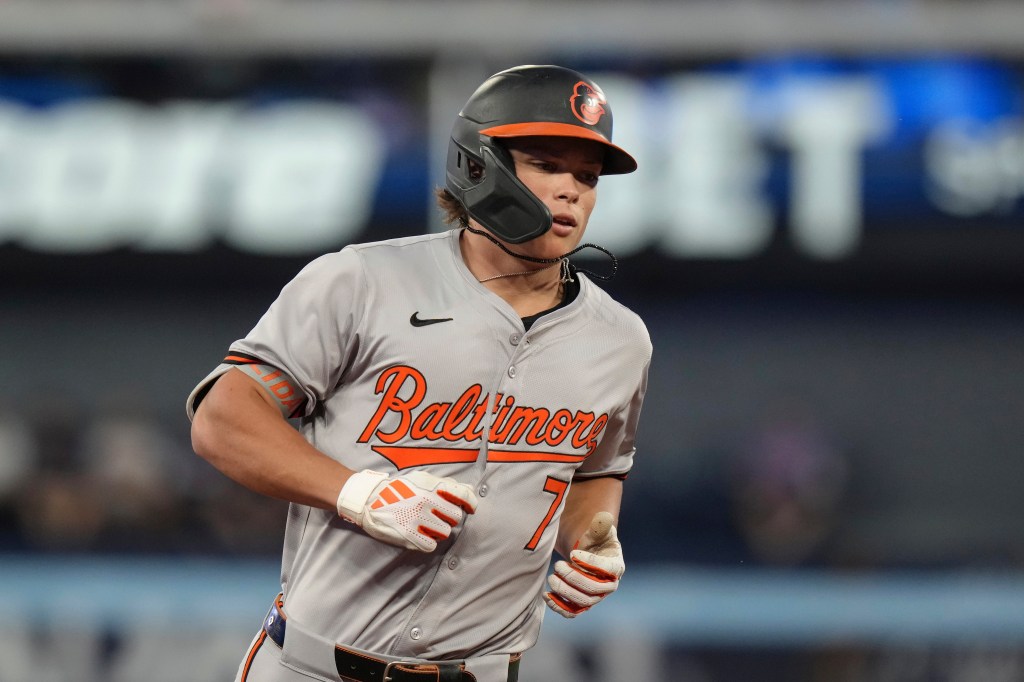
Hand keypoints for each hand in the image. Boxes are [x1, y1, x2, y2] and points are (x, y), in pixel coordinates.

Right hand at [336, 470, 477, 551]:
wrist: (369, 500)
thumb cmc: (400, 489)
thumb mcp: (422, 479)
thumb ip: (447, 485)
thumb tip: (471, 491)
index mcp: (430, 486)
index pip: (463, 494)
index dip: (471, 503)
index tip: (471, 509)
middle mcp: (426, 502)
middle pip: (456, 517)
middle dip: (449, 517)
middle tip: (437, 516)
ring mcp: (417, 519)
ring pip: (445, 532)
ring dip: (438, 531)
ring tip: (426, 525)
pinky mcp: (408, 536)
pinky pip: (431, 546)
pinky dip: (428, 542)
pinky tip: (420, 534)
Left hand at [543, 511, 624, 617]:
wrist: (587, 554)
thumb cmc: (595, 541)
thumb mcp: (597, 531)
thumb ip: (599, 526)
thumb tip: (605, 516)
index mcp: (615, 567)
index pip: (607, 570)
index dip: (590, 563)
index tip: (572, 553)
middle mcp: (608, 586)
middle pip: (594, 590)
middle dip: (573, 578)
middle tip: (557, 565)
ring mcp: (595, 597)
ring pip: (582, 603)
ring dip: (565, 592)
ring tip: (551, 577)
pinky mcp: (581, 604)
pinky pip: (572, 612)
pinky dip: (558, 607)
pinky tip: (546, 595)